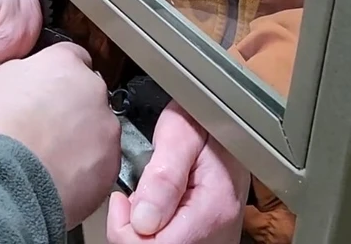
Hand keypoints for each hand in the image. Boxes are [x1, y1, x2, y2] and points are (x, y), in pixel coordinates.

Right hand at [0, 44, 120, 228]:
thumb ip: (19, 77)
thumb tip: (23, 84)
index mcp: (62, 63)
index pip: (71, 57)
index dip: (56, 77)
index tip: (46, 91)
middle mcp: (91, 90)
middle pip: (87, 94)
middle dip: (70, 110)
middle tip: (42, 130)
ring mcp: (105, 128)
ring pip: (97, 130)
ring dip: (79, 141)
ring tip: (46, 159)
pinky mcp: (110, 165)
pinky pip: (100, 164)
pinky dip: (84, 171)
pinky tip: (56, 178)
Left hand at [107, 102, 248, 243]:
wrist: (228, 119)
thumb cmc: (203, 121)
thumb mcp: (181, 132)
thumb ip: (163, 176)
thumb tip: (142, 220)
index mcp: (213, 210)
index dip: (126, 229)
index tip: (121, 201)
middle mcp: (219, 233)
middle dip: (134, 228)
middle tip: (135, 195)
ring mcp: (216, 238)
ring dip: (145, 229)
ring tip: (150, 196)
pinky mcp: (208, 237)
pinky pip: (173, 242)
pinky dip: (156, 229)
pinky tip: (158, 207)